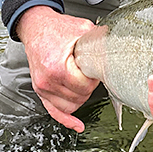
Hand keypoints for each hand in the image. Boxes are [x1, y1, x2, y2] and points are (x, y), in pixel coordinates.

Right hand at [16, 6, 102, 131]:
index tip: (95, 68)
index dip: (94, 78)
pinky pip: (54, 112)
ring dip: (80, 97)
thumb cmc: (56, 28)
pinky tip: (77, 125)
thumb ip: (99, 40)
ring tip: (82, 81)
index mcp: (57, 67)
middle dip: (88, 86)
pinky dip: (66, 119)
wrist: (36, 26)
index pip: (84, 87)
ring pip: (70, 107)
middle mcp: (48, 80)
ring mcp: (43, 87)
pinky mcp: (40, 91)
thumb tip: (116, 47)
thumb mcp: (82, 29)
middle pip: (79, 97)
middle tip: (89, 72)